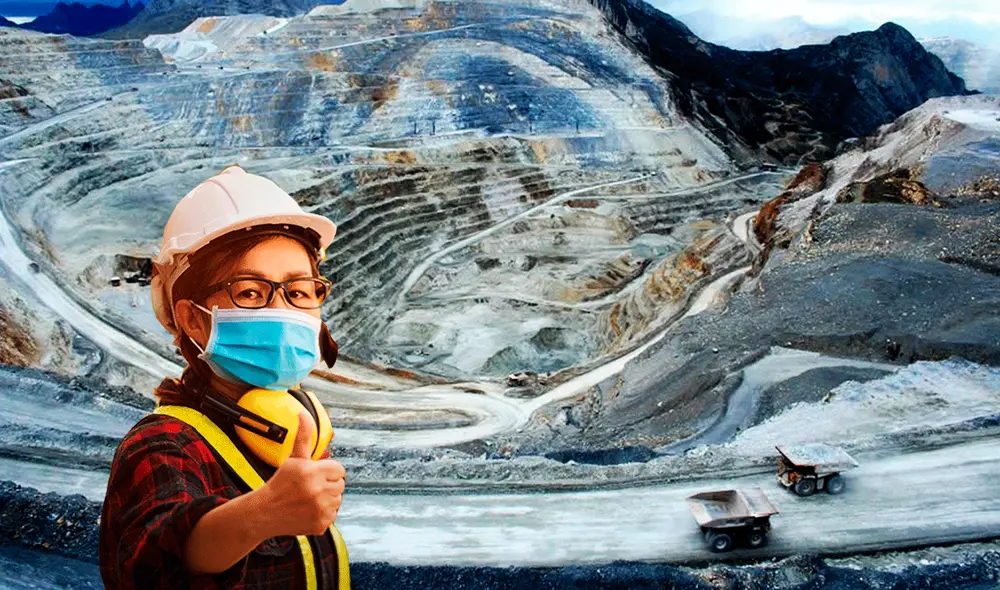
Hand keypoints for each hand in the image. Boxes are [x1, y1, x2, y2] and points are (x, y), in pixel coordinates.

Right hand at [259, 412, 344, 536]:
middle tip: (310, 487)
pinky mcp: (321, 525)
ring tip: (308, 498)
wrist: (265, 512)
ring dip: (327, 498)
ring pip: (338, 499)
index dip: (327, 471)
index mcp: (312, 472)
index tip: (314, 475)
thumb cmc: (281, 482)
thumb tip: (304, 413)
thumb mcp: (293, 458)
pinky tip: (308, 510)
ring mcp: (320, 510)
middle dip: (328, 484)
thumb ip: (303, 436)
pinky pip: (333, 515)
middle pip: (340, 484)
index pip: (339, 469)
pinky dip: (324, 513)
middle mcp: (318, 491)